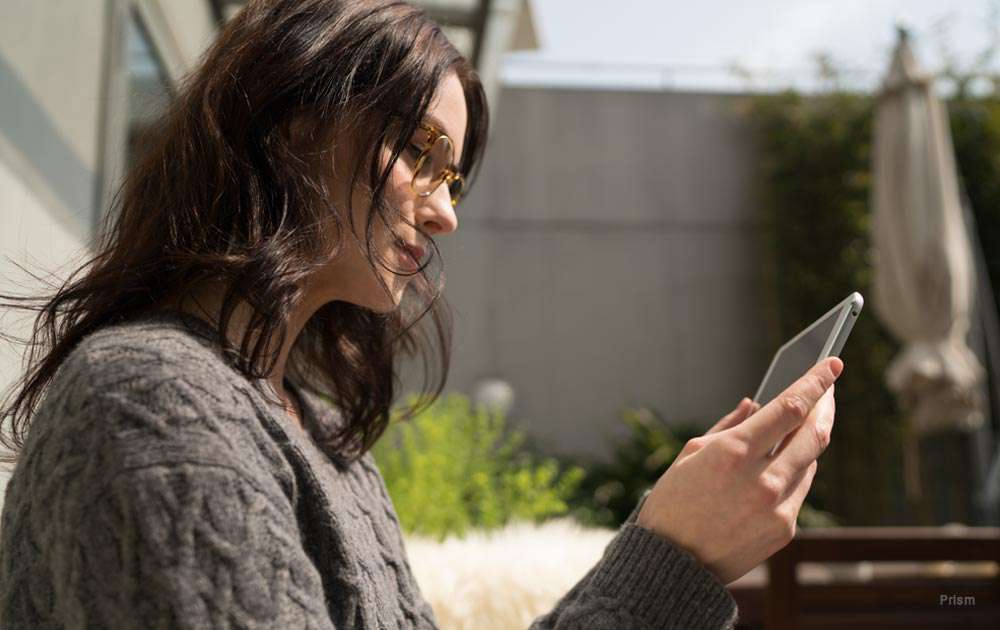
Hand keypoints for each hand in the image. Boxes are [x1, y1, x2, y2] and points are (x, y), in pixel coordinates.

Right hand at [636, 357, 841, 584]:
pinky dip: (796, 470)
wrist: (673, 564)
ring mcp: (778, 506)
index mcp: (733, 452)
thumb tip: (754, 405)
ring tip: (804, 425)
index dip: (815, 382)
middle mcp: (762, 479)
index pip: (789, 407)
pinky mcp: (785, 529)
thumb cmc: (673, 503)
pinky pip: (800, 489)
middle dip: (825, 406)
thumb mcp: (691, 454)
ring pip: (810, 461)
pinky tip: (787, 463)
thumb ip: (729, 426)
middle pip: (814, 433)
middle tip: (829, 390)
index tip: (832, 364)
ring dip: (809, 439)